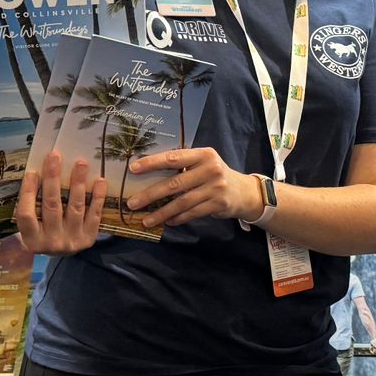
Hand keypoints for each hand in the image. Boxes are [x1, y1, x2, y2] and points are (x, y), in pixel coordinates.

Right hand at [14, 151, 106, 254]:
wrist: (61, 253)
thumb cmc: (42, 232)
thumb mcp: (32, 225)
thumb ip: (33, 205)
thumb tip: (39, 172)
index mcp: (32, 239)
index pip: (26, 214)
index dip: (28, 192)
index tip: (32, 172)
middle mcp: (51, 242)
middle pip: (52, 206)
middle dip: (53, 179)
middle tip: (55, 157)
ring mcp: (72, 241)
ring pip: (74, 207)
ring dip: (78, 183)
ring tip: (81, 163)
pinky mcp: (89, 238)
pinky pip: (94, 214)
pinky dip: (98, 197)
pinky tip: (99, 181)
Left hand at [126, 147, 260, 228]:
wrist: (243, 191)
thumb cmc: (215, 175)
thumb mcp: (203, 163)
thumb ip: (183, 165)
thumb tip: (148, 173)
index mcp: (203, 154)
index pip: (173, 157)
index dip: (152, 163)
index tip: (133, 169)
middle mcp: (210, 169)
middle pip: (175, 183)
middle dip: (151, 194)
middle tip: (132, 202)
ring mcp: (215, 187)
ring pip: (182, 202)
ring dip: (161, 212)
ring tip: (146, 220)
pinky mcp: (218, 204)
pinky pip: (192, 213)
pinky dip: (178, 218)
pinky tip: (167, 221)